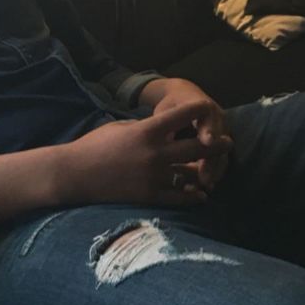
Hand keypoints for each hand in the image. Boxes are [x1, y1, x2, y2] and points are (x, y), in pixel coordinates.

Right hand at [63, 100, 232, 206]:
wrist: (76, 174)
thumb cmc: (94, 145)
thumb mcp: (120, 127)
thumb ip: (144, 128)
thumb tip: (161, 128)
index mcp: (147, 131)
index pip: (182, 116)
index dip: (198, 110)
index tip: (208, 108)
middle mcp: (155, 153)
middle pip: (197, 147)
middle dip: (217, 144)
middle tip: (228, 142)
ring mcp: (153, 176)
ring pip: (191, 173)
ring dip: (205, 171)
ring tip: (215, 170)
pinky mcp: (149, 195)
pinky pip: (178, 196)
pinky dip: (191, 195)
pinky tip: (200, 195)